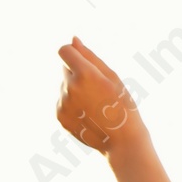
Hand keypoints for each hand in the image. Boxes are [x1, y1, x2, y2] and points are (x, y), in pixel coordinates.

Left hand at [56, 36, 139, 155]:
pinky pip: (62, 102)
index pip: (64, 51)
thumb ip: (89, 57)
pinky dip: (73, 105)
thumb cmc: (122, 105)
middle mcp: (69, 88)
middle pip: (65, 69)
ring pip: (64, 86)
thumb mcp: (112, 77)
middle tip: (98, 90)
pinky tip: (89, 114)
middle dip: (78, 74)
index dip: (73, 54)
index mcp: (85, 74)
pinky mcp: (59, 116)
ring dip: (76, 90)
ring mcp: (63, 104)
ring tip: (96, 105)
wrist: (122, 140)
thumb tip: (73, 40)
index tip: (82, 61)